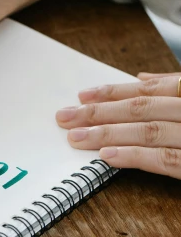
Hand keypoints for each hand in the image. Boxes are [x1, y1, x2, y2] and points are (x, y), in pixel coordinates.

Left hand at [56, 72, 180, 178]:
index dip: (112, 92)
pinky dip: (133, 155)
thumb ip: (172, 89)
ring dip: (108, 134)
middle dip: (99, 113)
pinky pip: (163, 158)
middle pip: (140, 109)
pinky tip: (106, 156)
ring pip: (147, 132)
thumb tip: (142, 77)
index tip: (81, 96)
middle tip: (66, 118)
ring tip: (77, 138)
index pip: (147, 91)